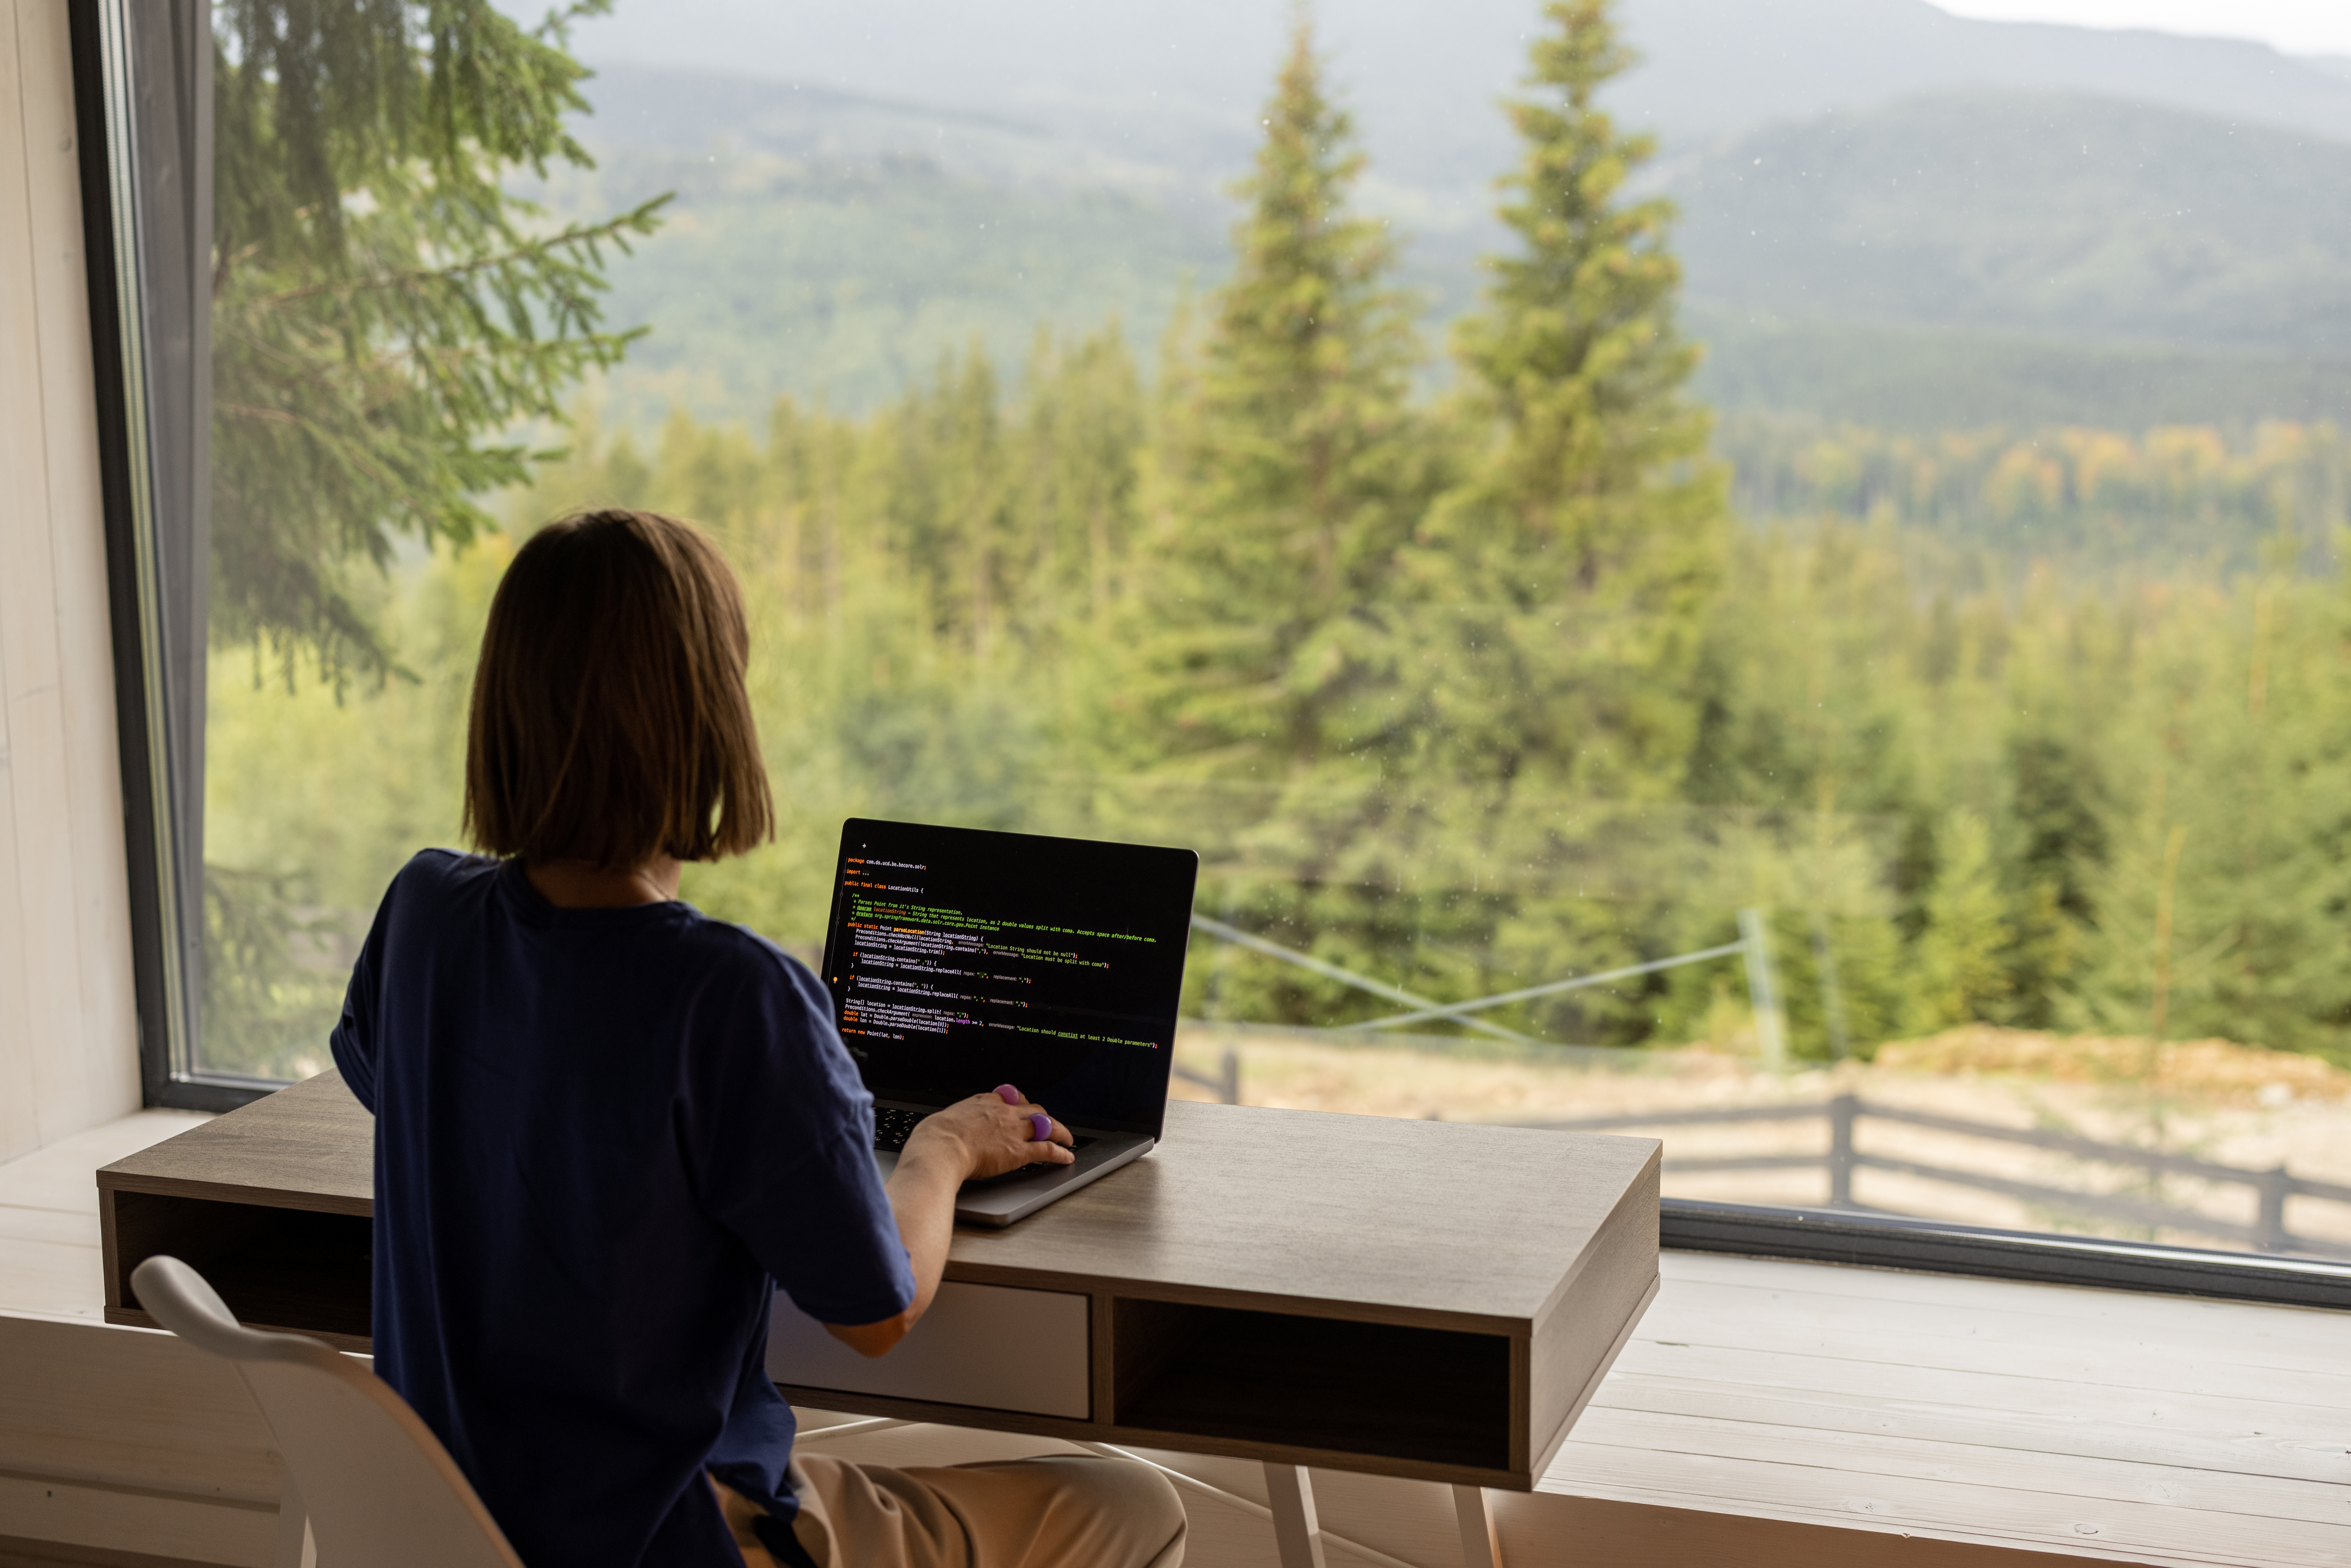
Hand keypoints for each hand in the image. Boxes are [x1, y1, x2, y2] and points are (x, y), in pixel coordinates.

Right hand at [901, 1091, 1073, 1182]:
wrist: (941, 1147)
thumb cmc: (935, 1136)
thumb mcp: (944, 1120)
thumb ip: (953, 1123)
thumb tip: (943, 1129)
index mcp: (984, 1102)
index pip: (1009, 1097)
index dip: (1019, 1103)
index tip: (1022, 1107)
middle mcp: (1003, 1112)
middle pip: (1032, 1109)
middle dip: (1043, 1116)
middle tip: (1048, 1123)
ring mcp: (1014, 1131)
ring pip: (1046, 1125)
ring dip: (1059, 1132)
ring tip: (1067, 1138)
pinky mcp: (1020, 1151)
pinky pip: (1047, 1149)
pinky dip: (1060, 1152)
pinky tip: (1067, 1156)